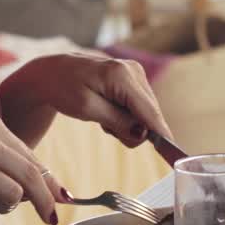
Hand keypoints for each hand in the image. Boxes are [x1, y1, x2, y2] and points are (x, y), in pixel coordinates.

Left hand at [19, 53, 170, 146]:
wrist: (50, 74)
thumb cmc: (62, 89)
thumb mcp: (86, 110)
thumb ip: (117, 122)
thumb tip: (144, 135)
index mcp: (121, 75)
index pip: (149, 111)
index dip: (162, 134)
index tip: (175, 154)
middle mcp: (133, 70)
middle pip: (150, 114)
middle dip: (132, 128)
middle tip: (105, 126)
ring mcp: (135, 72)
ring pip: (145, 112)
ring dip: (126, 122)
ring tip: (102, 115)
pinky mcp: (133, 77)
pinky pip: (138, 106)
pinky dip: (124, 115)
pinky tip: (107, 110)